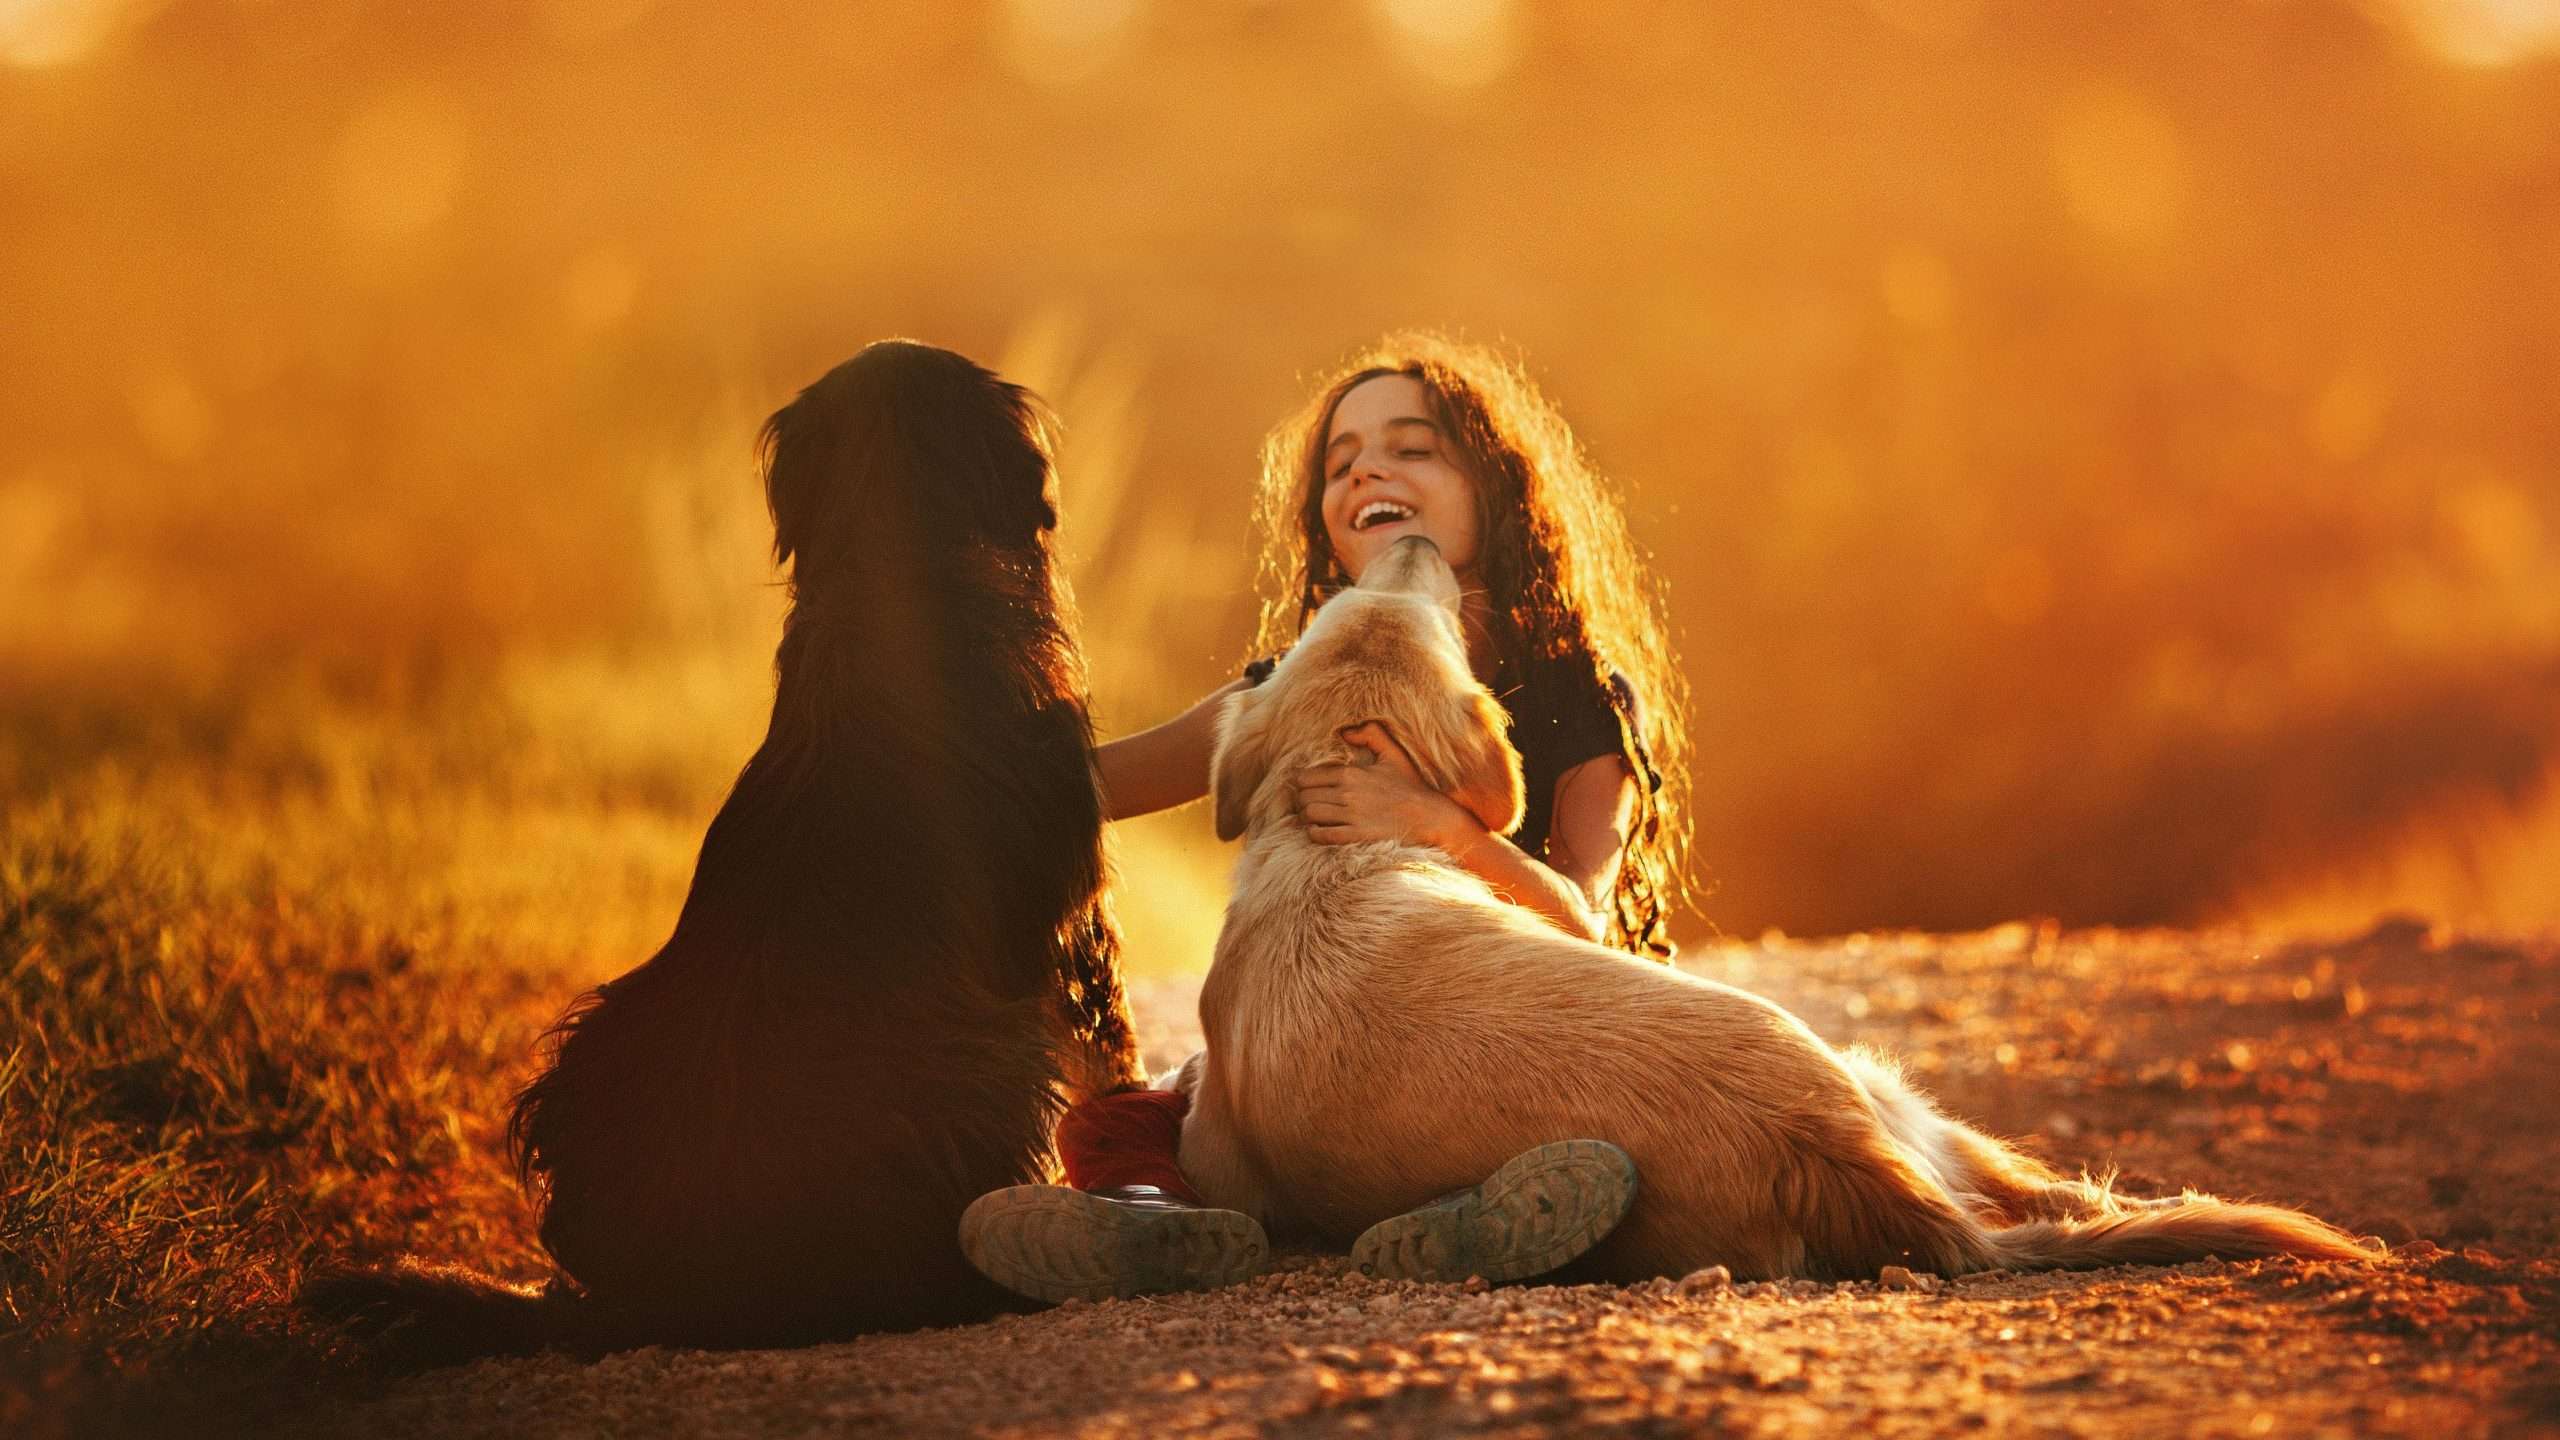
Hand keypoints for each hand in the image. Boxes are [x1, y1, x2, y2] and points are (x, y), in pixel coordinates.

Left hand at [1292, 722, 1474, 848]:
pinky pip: (1321, 836)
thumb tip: (1345, 732)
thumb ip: (1371, 735)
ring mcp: (1351, 816)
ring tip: (1313, 818)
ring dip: (1307, 818)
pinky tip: (1319, 831)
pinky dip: (1315, 834)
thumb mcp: (1393, 754)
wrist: (1430, 816)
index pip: (1306, 777)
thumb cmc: (1410, 786)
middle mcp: (1348, 794)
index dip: (1302, 784)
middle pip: (1304, 797)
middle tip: (1308, 804)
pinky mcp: (1357, 836)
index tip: (1307, 788)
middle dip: (1302, 801)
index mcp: (1351, 773)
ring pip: (1309, 815)